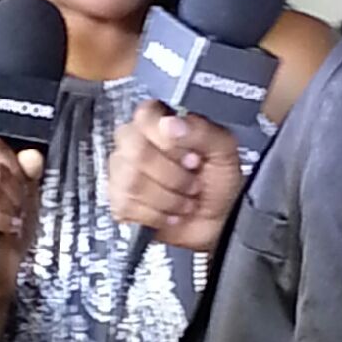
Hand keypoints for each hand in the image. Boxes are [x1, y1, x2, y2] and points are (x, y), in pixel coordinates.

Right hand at [0, 139, 44, 294]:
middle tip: (18, 207)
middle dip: (15, 191)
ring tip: (12, 218)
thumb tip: (32, 155)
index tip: (21, 185)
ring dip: (9, 207)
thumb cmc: (6, 231)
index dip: (15, 166)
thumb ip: (28, 171)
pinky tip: (7, 228)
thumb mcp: (24, 194)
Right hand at [109, 102, 244, 253]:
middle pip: (137, 152)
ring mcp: (121, 171)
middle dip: (173, 176)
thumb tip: (170, 123)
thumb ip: (202, 130)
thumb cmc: (217, 184)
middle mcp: (134, 142)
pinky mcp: (117, 200)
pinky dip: (156, 216)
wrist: (214, 224)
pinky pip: (126, 206)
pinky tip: (169, 213)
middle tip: (193, 183)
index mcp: (159, 122)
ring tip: (184, 201)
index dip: (171, 142)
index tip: (194, 159)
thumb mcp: (223, 151)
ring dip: (169, 199)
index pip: (146, 117)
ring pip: (132, 183)